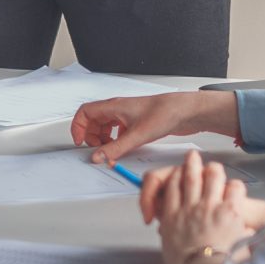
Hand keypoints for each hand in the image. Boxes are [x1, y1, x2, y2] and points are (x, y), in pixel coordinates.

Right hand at [72, 89, 237, 163]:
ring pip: (106, 126)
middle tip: (98, 150)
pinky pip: (118, 130)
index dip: (78, 127)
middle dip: (92, 136)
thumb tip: (99, 157)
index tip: (80, 142)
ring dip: (104, 139)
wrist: (186, 111)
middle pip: (93, 121)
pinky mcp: (137, 122)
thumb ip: (115, 148)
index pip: (85, 112)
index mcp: (114, 106)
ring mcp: (128, 115)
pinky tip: (125, 147)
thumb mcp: (137, 135)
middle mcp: (118, 109)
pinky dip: (116, 139)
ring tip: (111, 150)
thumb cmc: (165, 112)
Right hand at [151, 155, 247, 263]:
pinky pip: (233, 188)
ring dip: (213, 170)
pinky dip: (234, 186)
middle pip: (189, 175)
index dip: (174, 175)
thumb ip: (171, 236)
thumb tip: (170, 234)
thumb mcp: (168, 249)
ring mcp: (209, 206)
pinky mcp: (228, 211)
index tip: (177, 172)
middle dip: (191, 163)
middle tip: (193, 157)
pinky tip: (235, 188)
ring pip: (211, 176)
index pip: (170, 186)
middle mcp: (189, 207)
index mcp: (172, 217)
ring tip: (215, 168)